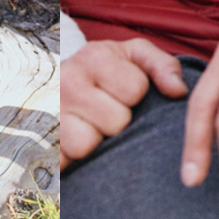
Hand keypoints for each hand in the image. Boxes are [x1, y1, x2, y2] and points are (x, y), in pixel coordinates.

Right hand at [60, 37, 186, 168]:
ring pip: (88, 145)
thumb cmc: (106, 72)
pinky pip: (65, 162)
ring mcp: (49, 112)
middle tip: (105, 111)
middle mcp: (67, 81)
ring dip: (95, 142)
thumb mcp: (133, 56)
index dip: (136, 94)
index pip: (134, 88)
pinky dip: (73, 159)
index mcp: (92, 56)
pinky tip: (73, 142)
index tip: (122, 90)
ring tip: (90, 127)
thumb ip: (162, 65)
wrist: (55, 84)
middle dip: (118, 122)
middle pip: (116, 121)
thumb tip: (178, 92)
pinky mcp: (39, 141)